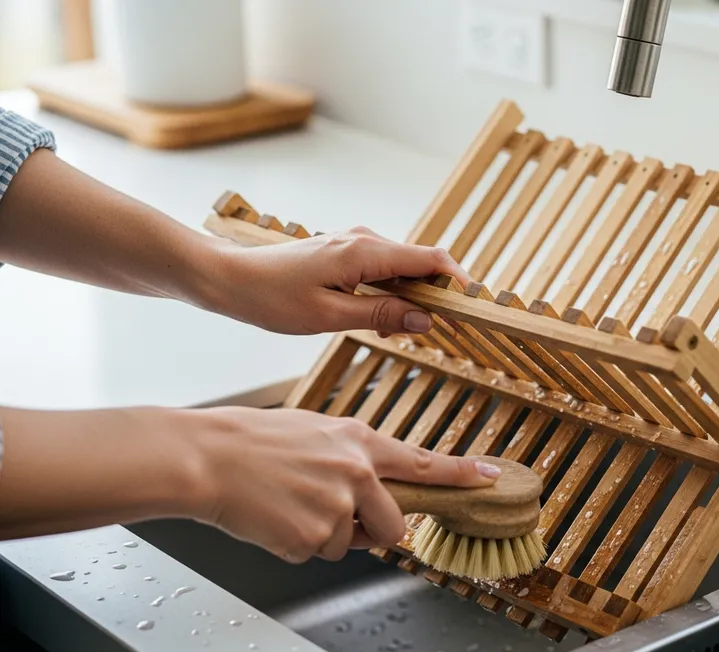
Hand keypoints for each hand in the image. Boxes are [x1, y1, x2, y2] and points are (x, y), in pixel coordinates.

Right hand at [191, 406, 500, 562]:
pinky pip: (315, 553)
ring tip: (289, 504)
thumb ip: (351, 458)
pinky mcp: (313, 536)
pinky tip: (273, 516)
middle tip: (342, 521)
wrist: (207, 456)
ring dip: (324, 536)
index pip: (423, 462)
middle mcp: (358, 472)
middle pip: (395, 526)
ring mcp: (338, 506)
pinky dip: (294, 544)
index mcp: (360, 441)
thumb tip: (370, 488)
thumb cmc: (252, 442)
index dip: (461, 474)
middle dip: (376, 534)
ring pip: (349, 545)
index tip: (491, 478)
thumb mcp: (315, 431)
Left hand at [205, 226, 470, 336]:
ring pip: (405, 268)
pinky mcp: (346, 253)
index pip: (431, 260)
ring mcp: (356, 243)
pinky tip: (387, 318)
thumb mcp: (328, 316)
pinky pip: (386, 270)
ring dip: (415, 296)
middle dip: (440, 295)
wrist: (227, 278)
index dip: (459, 282)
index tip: (475, 307)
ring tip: (414, 330)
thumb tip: (424, 320)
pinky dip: (395, 292)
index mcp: (364, 252)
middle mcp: (365, 240)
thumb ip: (380, 315)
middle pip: (423, 263)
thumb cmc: (270, 298)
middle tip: (450, 330)